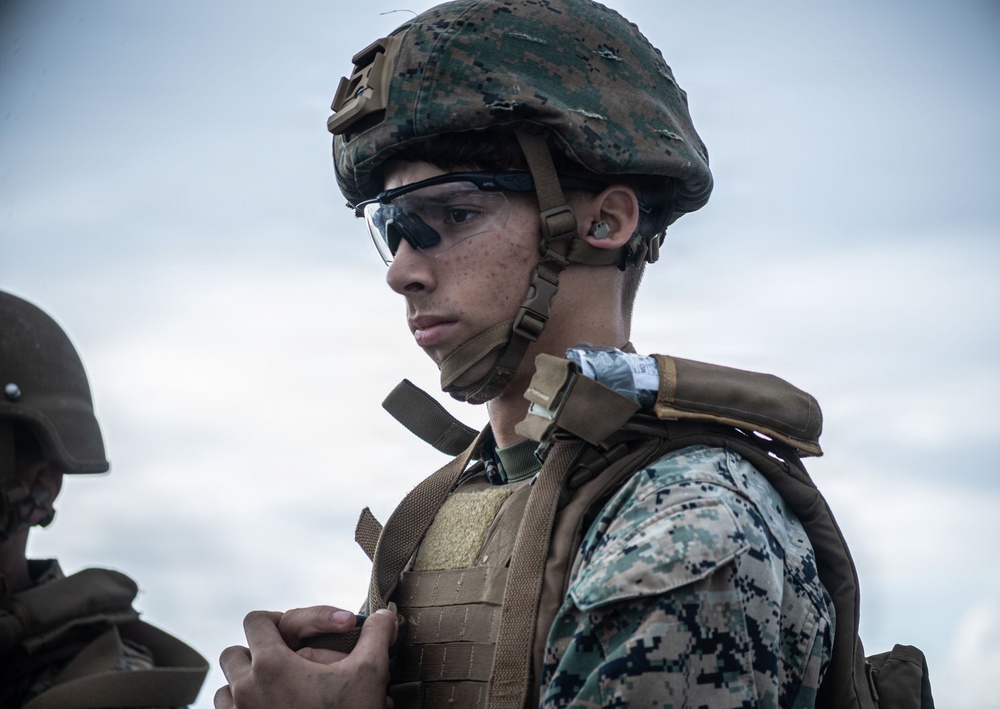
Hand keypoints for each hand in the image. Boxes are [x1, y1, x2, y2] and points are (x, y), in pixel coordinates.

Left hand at [216, 606, 396, 708]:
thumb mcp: (369, 676)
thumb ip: (375, 637)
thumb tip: (385, 616)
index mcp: (271, 665)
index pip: (256, 622)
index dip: (275, 621)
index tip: (292, 633)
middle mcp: (245, 690)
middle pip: (233, 654)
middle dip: (256, 653)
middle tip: (283, 662)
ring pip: (226, 687)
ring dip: (245, 683)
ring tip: (276, 690)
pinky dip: (243, 708)